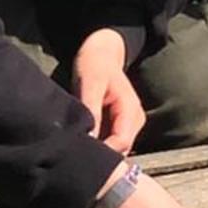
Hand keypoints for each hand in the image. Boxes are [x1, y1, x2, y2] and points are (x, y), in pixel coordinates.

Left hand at [72, 27, 145, 154]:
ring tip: (76, 149)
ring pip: (115, 149)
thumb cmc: (95, 64)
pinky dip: (97, 145)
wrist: (101, 52)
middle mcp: (134, 120)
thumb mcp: (90, 83)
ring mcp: (128, 124)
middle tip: (73, 155)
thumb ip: (91, 109)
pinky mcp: (118, 125)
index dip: (102, 153)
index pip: (121, 142)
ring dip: (98, 151)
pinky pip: (110, 142)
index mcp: (131, 109)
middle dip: (100, 155)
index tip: (79, 154)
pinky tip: (82, 143)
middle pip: (120, 150)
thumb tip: (88, 138)